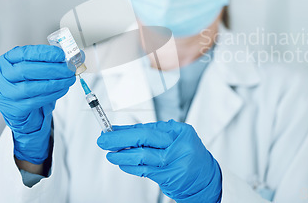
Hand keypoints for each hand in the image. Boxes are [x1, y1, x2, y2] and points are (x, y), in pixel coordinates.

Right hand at [0, 45, 75, 163]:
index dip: (44, 53)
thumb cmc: (29, 83)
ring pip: (30, 87)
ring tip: (69, 79)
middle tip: (69, 68)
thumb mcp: (37, 68)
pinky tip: (62, 89)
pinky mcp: (13, 108)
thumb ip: (54, 60)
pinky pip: (35, 101)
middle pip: (26, 70)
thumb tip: (79, 56)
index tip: (61, 54)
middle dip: (52, 69)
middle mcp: (2, 76)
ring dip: (54, 83)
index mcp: (7, 60)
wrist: (20, 108)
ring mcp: (5, 93)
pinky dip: (52, 94)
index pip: (25, 53)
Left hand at [97, 120, 221, 202]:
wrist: (205, 179)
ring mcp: (173, 162)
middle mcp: (177, 146)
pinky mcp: (168, 177)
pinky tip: (122, 163)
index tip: (110, 129)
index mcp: (180, 132)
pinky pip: (144, 170)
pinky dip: (130, 167)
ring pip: (142, 156)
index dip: (127, 129)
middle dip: (120, 138)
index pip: (148, 128)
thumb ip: (152, 133)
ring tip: (109, 153)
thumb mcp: (175, 138)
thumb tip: (122, 130)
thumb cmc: (187, 155)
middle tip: (103, 139)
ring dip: (122, 155)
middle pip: (144, 138)